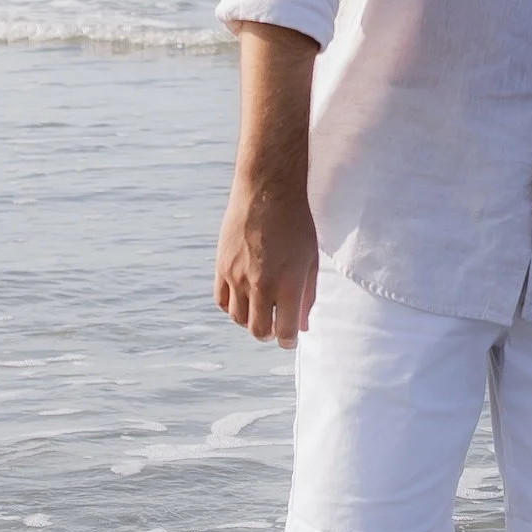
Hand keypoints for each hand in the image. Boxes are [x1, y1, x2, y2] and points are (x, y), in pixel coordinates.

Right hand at [214, 174, 319, 345]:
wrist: (267, 191)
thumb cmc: (296, 224)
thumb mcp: (311, 260)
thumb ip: (307, 296)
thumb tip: (302, 326)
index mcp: (287, 283)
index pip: (285, 330)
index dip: (288, 340)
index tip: (290, 338)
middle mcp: (260, 284)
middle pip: (259, 331)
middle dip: (269, 334)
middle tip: (276, 328)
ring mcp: (237, 276)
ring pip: (238, 319)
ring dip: (250, 321)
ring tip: (261, 311)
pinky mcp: (221, 266)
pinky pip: (222, 300)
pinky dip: (232, 307)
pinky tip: (243, 300)